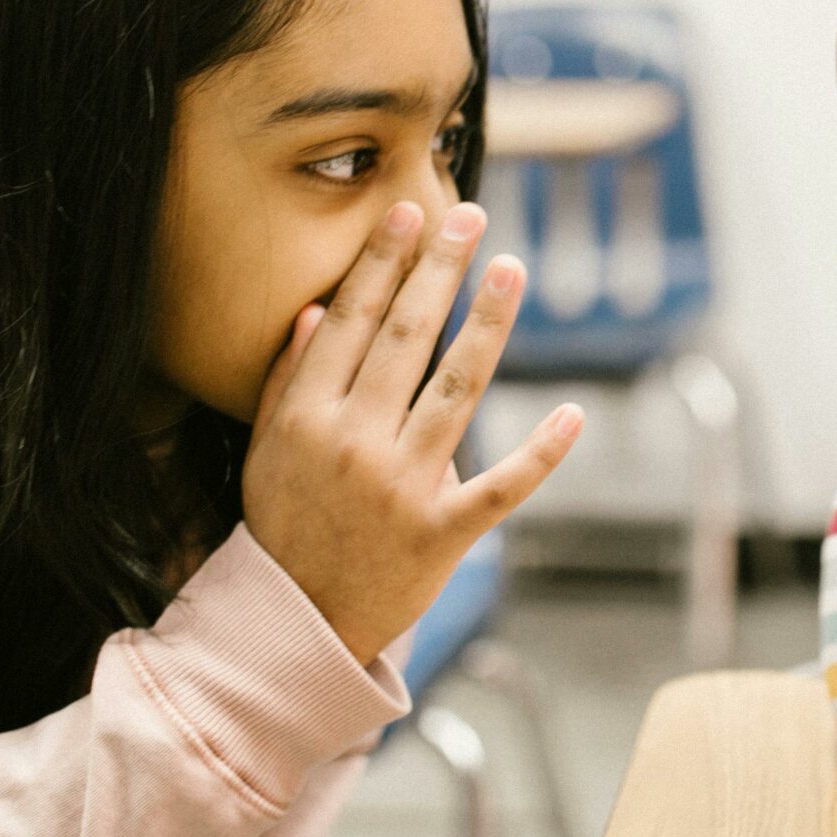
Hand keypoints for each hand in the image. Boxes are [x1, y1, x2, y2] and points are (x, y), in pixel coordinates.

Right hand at [242, 199, 581, 664]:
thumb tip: (318, 309)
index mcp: (305, 418)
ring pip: (456, 391)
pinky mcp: (442, 534)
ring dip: (488, 325)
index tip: (408, 212)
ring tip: (512, 269)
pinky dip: (541, 453)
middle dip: (440, 270)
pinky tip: (571, 413)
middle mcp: (352, 444)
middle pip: (406, 339)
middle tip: (470, 216)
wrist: (298, 623)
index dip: (382, 263)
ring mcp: (401, 489)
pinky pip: (501, 486)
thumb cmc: (285, 525)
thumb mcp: (265, 449)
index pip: (352, 323)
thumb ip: (287, 379)